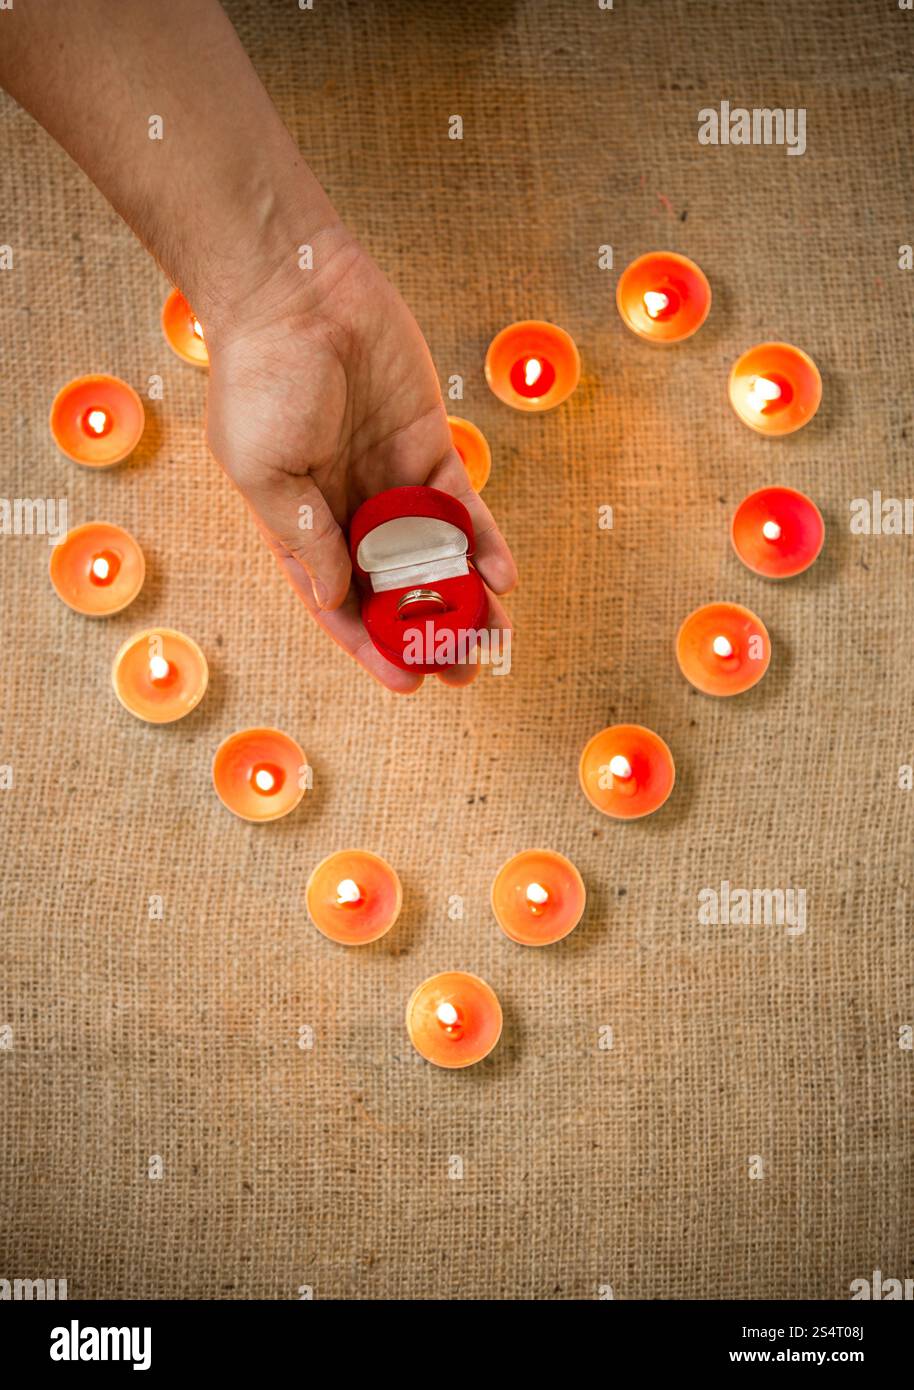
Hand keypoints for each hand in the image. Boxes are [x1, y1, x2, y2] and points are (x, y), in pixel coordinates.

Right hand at [204, 225, 515, 692]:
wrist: (297, 290)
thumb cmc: (261, 379)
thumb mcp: (263, 470)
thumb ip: (304, 535)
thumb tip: (339, 595)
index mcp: (300, 526)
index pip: (339, 604)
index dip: (372, 646)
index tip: (406, 683)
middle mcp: (348, 512)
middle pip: (395, 590)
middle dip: (429, 635)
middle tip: (462, 671)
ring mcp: (392, 481)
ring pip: (438, 559)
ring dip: (466, 600)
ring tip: (495, 639)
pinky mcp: (430, 448)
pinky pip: (463, 507)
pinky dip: (484, 542)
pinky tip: (505, 576)